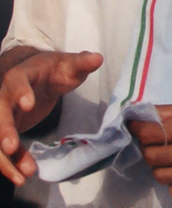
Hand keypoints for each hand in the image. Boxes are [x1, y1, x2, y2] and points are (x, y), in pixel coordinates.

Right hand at [0, 49, 102, 185]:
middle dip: (4, 130)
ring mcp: (2, 115)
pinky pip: (4, 149)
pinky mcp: (6, 130)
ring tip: (23, 174)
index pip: (16, 81)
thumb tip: (98, 58)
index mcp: (20, 75)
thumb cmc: (54, 70)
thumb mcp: (68, 65)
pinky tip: (22, 176)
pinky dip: (11, 163)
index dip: (20, 92)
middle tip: (10, 147)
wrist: (40, 76)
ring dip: (7, 157)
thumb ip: (81, 63)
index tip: (27, 105)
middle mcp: (5, 95)